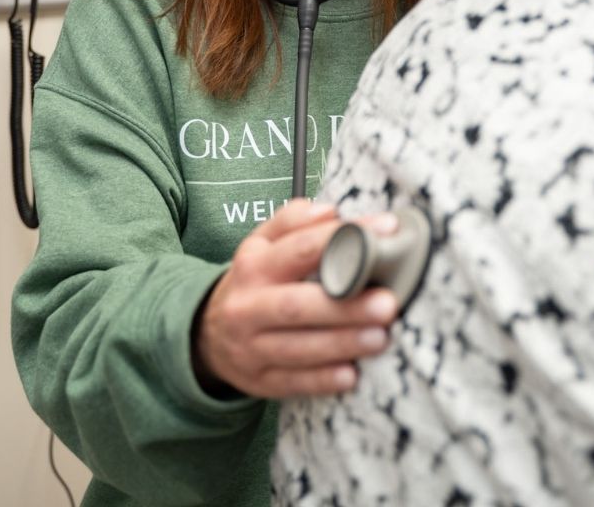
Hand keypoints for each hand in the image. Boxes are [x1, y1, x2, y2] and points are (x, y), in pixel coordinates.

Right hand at [191, 198, 399, 398]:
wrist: (207, 334)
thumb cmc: (252, 282)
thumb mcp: (260, 245)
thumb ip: (292, 222)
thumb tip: (329, 211)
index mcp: (254, 265)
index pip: (300, 247)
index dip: (342, 239)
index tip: (386, 232)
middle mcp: (249, 305)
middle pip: (297, 304)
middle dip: (344, 306)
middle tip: (386, 303)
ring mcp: (251, 347)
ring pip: (298, 348)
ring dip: (341, 343)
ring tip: (380, 338)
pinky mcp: (259, 380)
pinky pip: (293, 382)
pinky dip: (323, 380)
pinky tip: (351, 376)